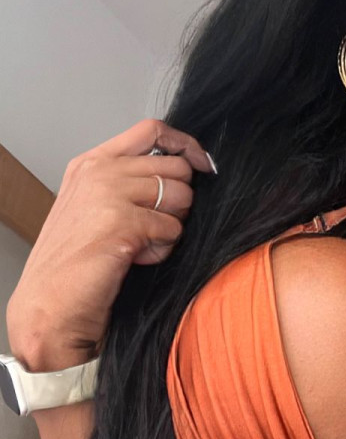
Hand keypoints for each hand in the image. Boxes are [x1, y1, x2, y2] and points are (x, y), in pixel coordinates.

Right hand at [7, 118, 214, 365]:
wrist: (50, 308)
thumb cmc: (74, 267)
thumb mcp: (93, 209)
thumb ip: (127, 184)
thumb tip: (179, 175)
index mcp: (91, 163)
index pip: (151, 131)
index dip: (186, 145)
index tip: (203, 165)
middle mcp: (99, 172)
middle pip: (176, 167)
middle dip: (180, 201)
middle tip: (155, 228)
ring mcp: (109, 194)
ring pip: (181, 197)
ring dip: (172, 228)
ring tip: (142, 246)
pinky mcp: (122, 223)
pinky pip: (173, 229)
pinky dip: (162, 250)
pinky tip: (136, 260)